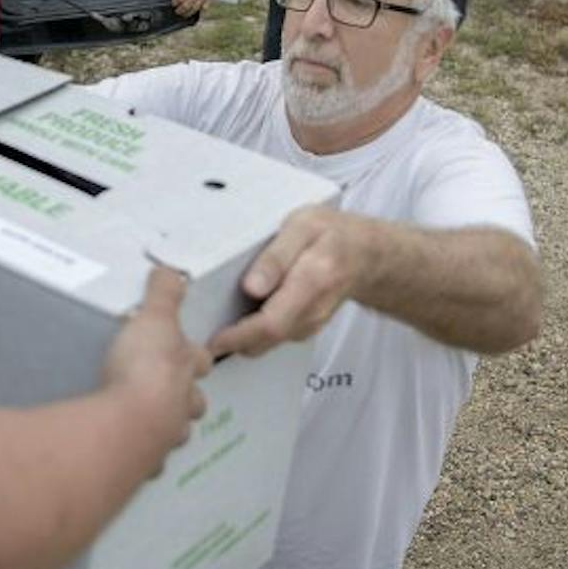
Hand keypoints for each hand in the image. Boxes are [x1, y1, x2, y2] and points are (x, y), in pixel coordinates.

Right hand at [102, 267, 211, 455]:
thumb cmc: (146, 370)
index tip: (194, 353)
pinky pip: (145, 461)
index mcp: (185, 369)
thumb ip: (163, 294)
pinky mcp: (142, 461)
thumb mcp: (153, 318)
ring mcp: (164, 437)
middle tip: (170, 392)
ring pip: (173, 434)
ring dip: (165, 428)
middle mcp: (182, 405)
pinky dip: (139, 456)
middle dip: (185, 398)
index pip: (200, 360)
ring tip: (149, 422)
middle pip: (194, 403)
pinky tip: (128, 452)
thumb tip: (172, 271)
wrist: (128, 424)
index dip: (197, 356)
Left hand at [167, 0, 231, 15]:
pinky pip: (206, 7)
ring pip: (195, 8)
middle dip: (180, 10)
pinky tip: (199, 14)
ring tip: (185, 15)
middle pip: (186, 6)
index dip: (175, 3)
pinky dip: (202, 12)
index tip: (173, 4)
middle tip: (177, 12)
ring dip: (189, 13)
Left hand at [208, 206, 367, 357]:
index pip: (272, 323)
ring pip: (268, 343)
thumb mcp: (303, 226)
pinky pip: (273, 337)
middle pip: (266, 340)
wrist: (367, 255)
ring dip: (239, 339)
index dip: (239, 336)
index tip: (212, 339)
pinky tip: (238, 316)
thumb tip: (251, 287)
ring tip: (214, 321)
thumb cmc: (331, 234)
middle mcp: (312, 311)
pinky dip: (251, 333)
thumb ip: (276, 256)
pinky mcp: (305, 328)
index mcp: (312, 281)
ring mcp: (310, 324)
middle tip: (200, 331)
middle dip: (231, 342)